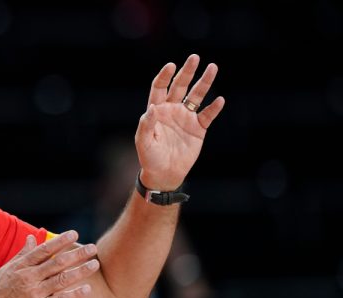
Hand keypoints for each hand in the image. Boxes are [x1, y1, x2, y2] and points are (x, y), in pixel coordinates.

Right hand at [0, 231, 99, 297]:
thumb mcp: (7, 270)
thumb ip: (22, 255)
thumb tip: (32, 238)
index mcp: (22, 267)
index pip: (44, 250)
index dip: (60, 241)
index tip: (74, 234)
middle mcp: (30, 278)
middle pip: (57, 262)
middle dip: (77, 254)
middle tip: (93, 247)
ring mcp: (35, 294)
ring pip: (62, 279)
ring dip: (81, 271)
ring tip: (95, 264)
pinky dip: (74, 294)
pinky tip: (87, 288)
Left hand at [135, 54, 225, 189]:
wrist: (164, 174)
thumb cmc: (149, 157)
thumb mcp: (144, 142)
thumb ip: (147, 125)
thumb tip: (152, 108)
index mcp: (157, 110)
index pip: (160, 88)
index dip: (165, 76)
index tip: (171, 65)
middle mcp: (172, 110)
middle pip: (180, 86)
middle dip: (187, 72)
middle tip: (195, 57)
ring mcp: (186, 118)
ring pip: (197, 96)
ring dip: (204, 83)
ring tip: (213, 67)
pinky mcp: (198, 128)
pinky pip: (208, 115)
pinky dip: (214, 108)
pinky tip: (220, 100)